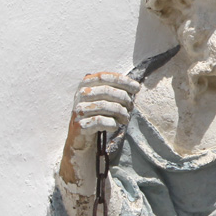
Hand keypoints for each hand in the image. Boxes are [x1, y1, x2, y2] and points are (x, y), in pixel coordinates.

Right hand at [59, 71, 141, 186]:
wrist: (83, 139)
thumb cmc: (99, 116)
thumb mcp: (106, 100)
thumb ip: (117, 91)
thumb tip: (136, 87)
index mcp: (86, 85)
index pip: (104, 76)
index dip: (122, 80)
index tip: (137, 88)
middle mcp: (79, 95)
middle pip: (106, 91)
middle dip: (124, 98)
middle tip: (131, 107)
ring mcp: (78, 110)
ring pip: (104, 106)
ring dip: (121, 113)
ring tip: (126, 119)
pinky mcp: (79, 125)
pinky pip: (100, 121)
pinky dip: (112, 123)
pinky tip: (115, 126)